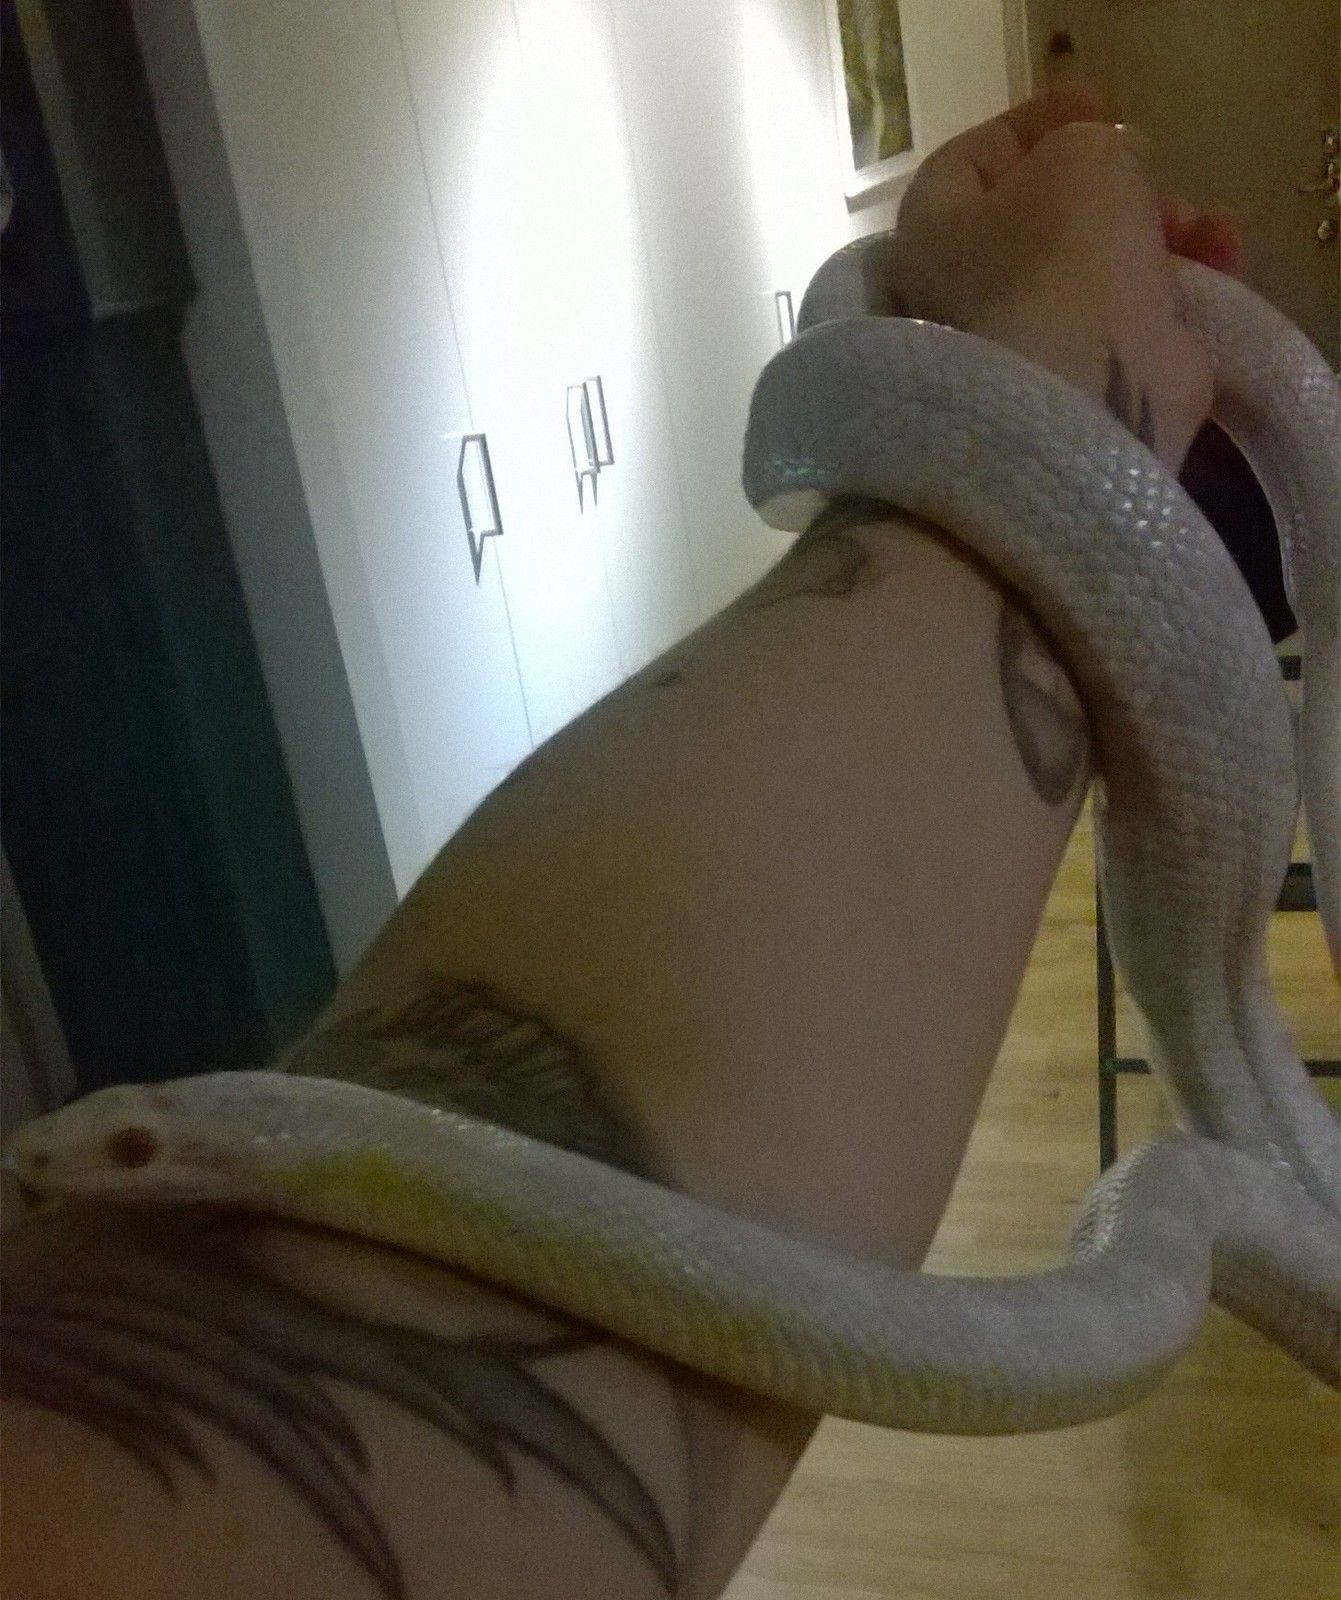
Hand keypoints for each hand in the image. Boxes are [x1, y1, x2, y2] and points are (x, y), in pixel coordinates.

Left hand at [868, 86, 1221, 471]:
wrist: (1065, 435)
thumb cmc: (1056, 277)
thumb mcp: (1085, 166)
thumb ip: (1096, 151)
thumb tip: (1110, 171)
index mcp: (929, 237)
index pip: (970, 162)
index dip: (1035, 127)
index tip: (1095, 108)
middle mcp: (948, 307)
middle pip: (1035, 231)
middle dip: (1114, 201)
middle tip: (1168, 193)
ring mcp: (1003, 370)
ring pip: (1082, 292)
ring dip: (1150, 255)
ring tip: (1205, 244)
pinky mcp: (1054, 420)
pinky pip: (1112, 349)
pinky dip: (1159, 318)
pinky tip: (1202, 296)